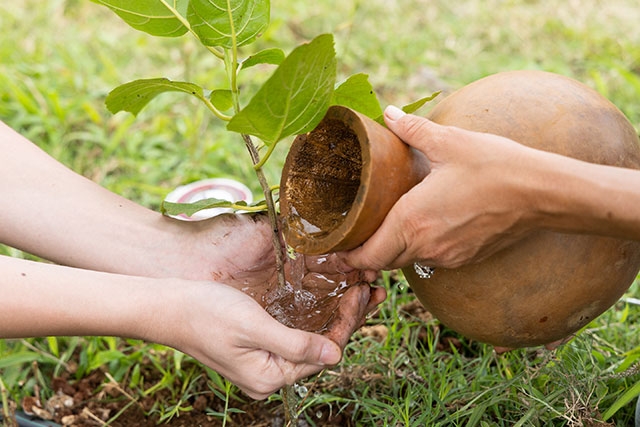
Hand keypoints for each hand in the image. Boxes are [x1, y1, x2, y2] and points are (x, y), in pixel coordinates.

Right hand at [168, 213, 384, 397]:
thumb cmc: (205, 313)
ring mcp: (264, 362)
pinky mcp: (259, 347)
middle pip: (320, 347)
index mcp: (270, 377)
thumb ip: (294, 344)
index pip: (323, 352)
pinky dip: (315, 317)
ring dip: (334, 315)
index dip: (346, 323)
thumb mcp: (253, 326)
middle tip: (369, 288)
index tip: (361, 292)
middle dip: (346, 318)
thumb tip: (335, 355)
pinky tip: (329, 300)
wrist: (168, 307)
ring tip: (358, 292)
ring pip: (311, 339)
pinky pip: (296, 334)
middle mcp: (270, 375)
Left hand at [344, 105, 537, 269]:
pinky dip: (418, 248)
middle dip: (365, 254)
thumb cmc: (494, 166)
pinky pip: (431, 259)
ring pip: (407, 260)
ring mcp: (447, 256)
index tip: (335, 248)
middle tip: (353, 237)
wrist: (541, 193)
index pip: (368, 255)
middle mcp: (426, 246)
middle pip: (383, 262)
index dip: (347, 257)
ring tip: (382, 227)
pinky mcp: (465, 258)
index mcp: (412, 221)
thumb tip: (388, 113)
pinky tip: (421, 226)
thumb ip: (412, 129)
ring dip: (392, 249)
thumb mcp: (448, 141)